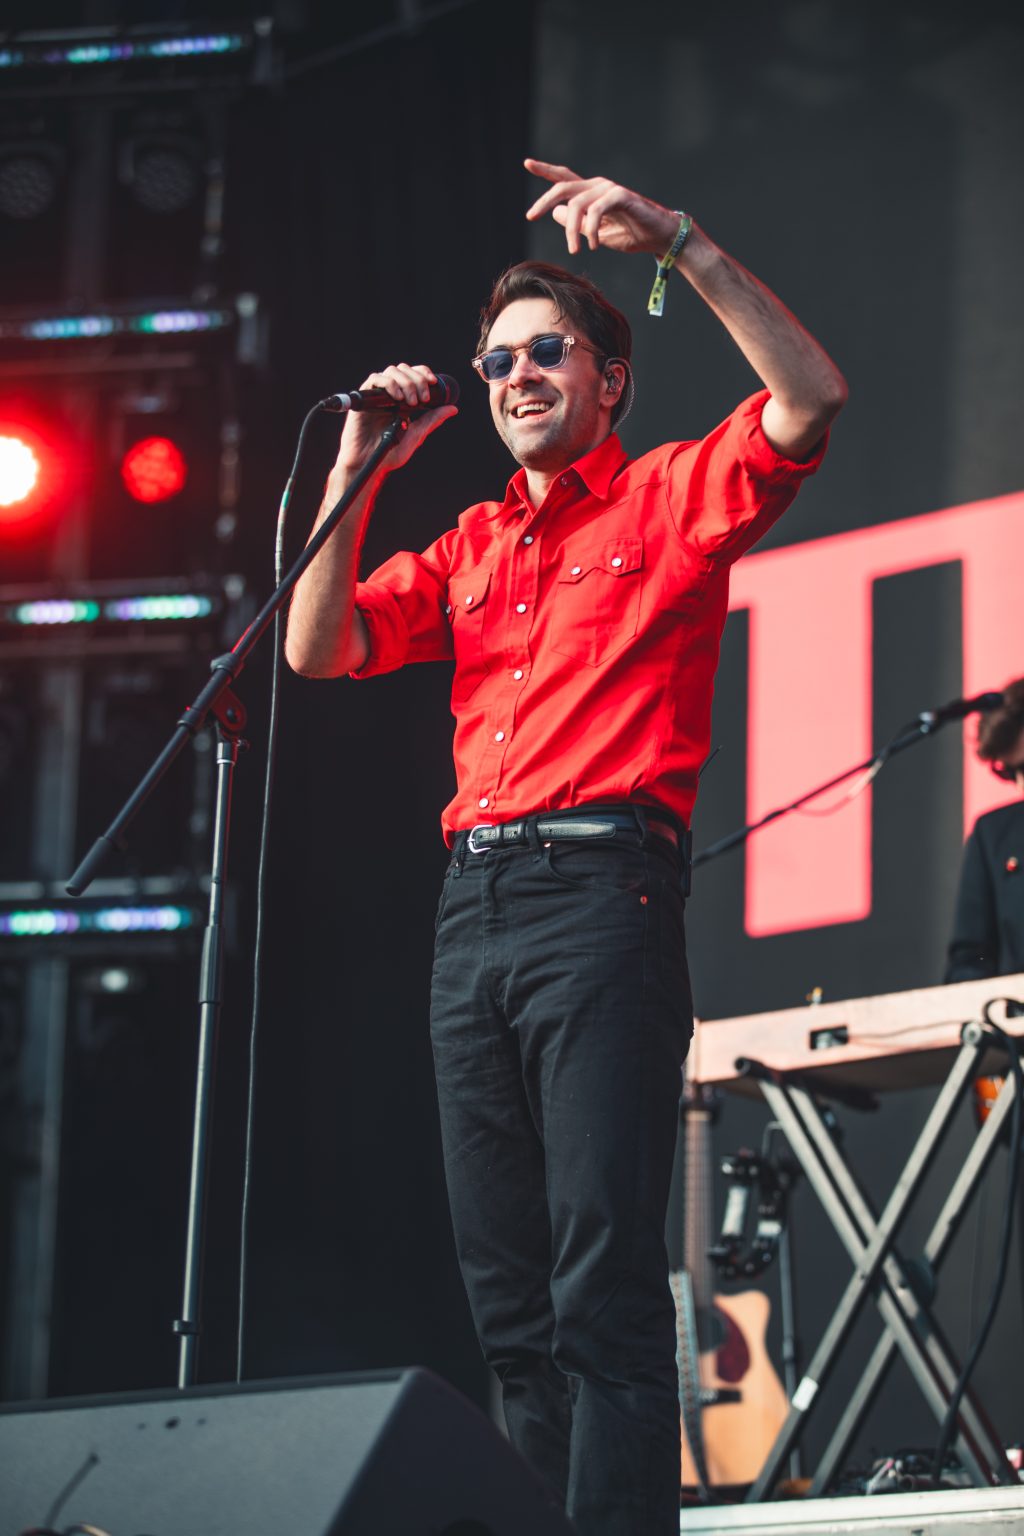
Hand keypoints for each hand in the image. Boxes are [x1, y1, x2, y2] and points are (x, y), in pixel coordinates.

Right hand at [334, 362, 456, 477]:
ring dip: (405, 382)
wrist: (369, 464)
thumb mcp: (416, 435)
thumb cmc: (389, 454)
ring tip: (409, 402)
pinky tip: (397, 398)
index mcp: (403, 400)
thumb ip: (432, 420)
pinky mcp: (365, 399)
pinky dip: (389, 384)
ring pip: (391, 371)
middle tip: (422, 399)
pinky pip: (375, 379)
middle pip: (404, 370)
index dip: (423, 373)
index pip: (414, 375)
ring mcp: (377, 395)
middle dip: (417, 380)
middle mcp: (390, 395)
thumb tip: (453, 408)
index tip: (433, 383)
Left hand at [524, 157, 678, 256]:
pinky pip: (597, 210)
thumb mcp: (596, 233)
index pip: (564, 178)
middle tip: (530, 216)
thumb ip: (576, 222)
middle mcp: (598, 186)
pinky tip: (592, 245)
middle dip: (544, 200)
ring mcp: (609, 189)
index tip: (526, 163)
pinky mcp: (622, 196)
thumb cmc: (631, 234)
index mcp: (591, 194)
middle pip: (564, 187)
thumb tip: (554, 212)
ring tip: (574, 250)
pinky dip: (591, 229)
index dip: (545, 170)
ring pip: (578, 204)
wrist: (659, 237)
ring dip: (571, 230)